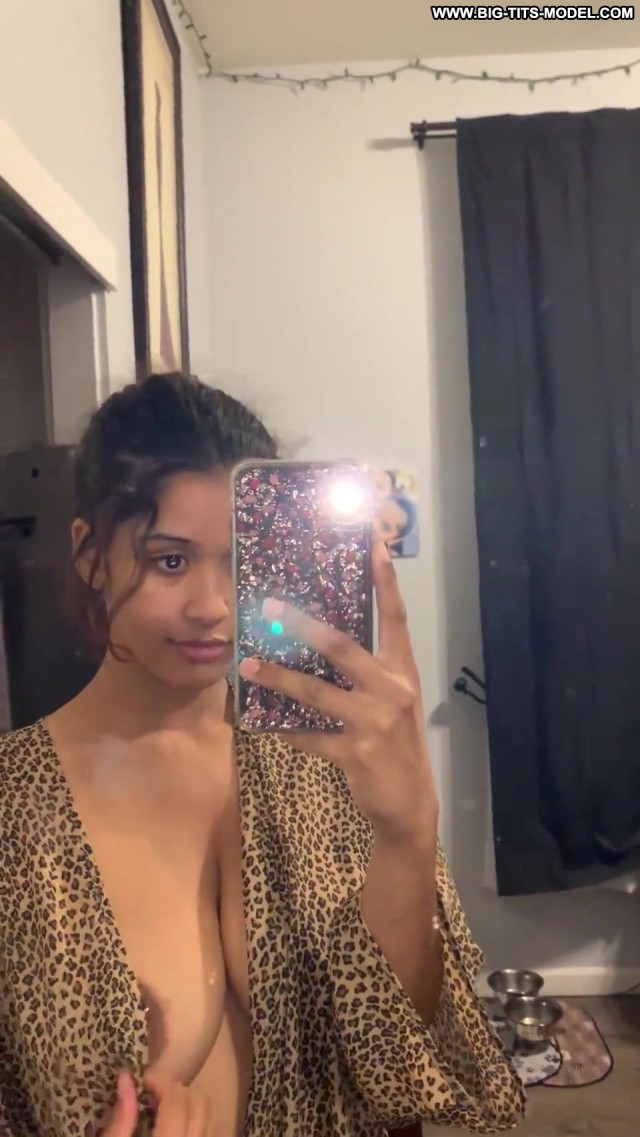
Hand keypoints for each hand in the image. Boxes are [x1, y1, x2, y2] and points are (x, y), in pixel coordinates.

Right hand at [102, 1070, 212, 1135]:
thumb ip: (119, 1121)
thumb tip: (125, 1077)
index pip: (177, 1104)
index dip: (163, 1084)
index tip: (145, 1079)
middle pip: (200, 1106)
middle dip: (178, 1091)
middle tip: (154, 1092)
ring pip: (210, 1117)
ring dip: (190, 1105)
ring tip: (164, 1108)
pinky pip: (209, 1131)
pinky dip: (197, 1121)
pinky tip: (177, 1125)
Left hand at [239, 540, 438, 843]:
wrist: (410, 805)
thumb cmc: (394, 744)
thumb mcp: (390, 702)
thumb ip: (362, 674)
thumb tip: (316, 644)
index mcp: (402, 671)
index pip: (395, 617)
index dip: (385, 580)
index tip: (374, 543)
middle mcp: (392, 689)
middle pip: (342, 647)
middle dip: (302, 626)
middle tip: (269, 607)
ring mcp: (375, 721)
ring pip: (316, 692)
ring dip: (277, 678)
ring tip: (246, 665)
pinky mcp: (356, 754)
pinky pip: (308, 736)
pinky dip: (281, 729)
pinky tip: (257, 722)